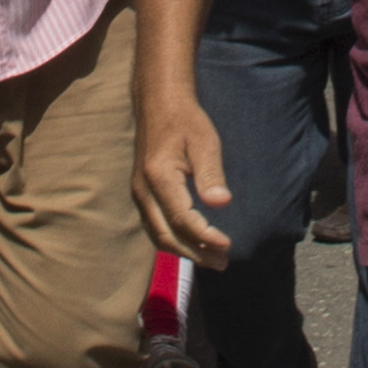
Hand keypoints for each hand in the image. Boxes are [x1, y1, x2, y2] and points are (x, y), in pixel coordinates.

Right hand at [134, 93, 236, 265]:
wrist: (159, 104)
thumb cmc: (185, 121)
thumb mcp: (205, 142)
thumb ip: (211, 174)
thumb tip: (221, 203)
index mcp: (159, 177)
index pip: (182, 219)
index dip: (205, 236)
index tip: (228, 245)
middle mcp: (143, 190)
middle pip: (167, 235)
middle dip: (195, 253)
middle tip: (223, 263)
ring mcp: (139, 194)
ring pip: (158, 235)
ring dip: (184, 251)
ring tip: (212, 259)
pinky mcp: (141, 194)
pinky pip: (154, 227)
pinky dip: (174, 241)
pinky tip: (193, 244)